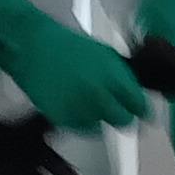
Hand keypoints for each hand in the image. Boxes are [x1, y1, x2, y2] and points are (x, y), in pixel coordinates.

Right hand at [0, 0, 148, 132]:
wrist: (32, 46)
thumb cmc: (68, 46)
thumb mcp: (105, 54)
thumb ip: (124, 75)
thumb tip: (140, 93)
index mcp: (113, 74)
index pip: (140, 105)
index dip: (142, 109)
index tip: (142, 112)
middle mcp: (98, 93)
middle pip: (124, 122)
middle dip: (124, 117)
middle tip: (120, 112)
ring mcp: (79, 107)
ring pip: (102, 128)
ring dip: (100, 118)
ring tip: (90, 102)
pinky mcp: (61, 117)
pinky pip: (81, 128)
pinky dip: (82, 121)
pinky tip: (76, 106)